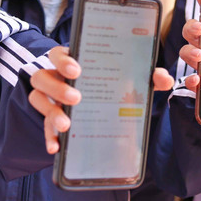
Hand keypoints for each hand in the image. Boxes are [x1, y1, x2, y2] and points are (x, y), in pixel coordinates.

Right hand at [30, 46, 173, 154]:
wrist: (102, 100)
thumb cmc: (114, 81)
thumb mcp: (131, 77)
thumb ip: (148, 75)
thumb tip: (163, 78)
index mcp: (73, 60)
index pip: (58, 53)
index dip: (63, 60)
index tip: (77, 70)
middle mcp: (56, 76)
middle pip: (42, 76)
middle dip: (58, 88)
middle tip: (77, 98)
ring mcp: (49, 97)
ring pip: (37, 99)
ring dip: (50, 112)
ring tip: (67, 124)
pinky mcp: (49, 117)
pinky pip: (42, 126)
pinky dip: (48, 136)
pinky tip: (57, 147)